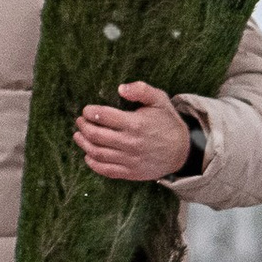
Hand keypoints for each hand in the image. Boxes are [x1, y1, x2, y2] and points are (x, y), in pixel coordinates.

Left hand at [72, 79, 194, 183]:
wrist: (183, 151)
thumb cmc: (168, 123)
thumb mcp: (160, 100)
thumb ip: (141, 90)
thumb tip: (120, 88)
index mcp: (136, 124)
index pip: (104, 116)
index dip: (90, 112)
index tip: (86, 110)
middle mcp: (131, 143)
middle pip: (97, 135)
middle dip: (84, 127)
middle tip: (80, 121)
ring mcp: (130, 160)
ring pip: (98, 153)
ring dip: (83, 144)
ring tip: (78, 136)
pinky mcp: (130, 173)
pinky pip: (106, 170)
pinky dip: (93, 163)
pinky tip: (88, 155)